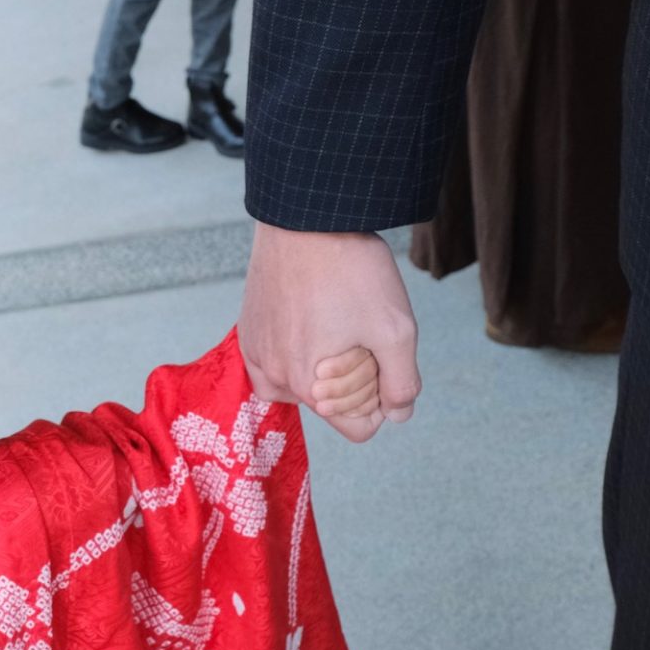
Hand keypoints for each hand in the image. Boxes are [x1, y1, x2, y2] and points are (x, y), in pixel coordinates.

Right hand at [239, 223, 420, 441]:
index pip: (358, 430)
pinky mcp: (247, 335)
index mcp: (310, 387)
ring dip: (324, 367)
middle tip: (358, 329)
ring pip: (304, 387)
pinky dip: (298, 352)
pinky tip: (310, 318)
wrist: (304, 219)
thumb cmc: (351, 271)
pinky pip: (277, 365)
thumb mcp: (395, 328)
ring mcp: (256, 357)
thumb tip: (400, 413)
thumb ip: (402, 381)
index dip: (383, 399)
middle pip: (332, 407)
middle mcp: (275, 380)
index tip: (383, 360)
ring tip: (334, 322)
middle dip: (354, 379)